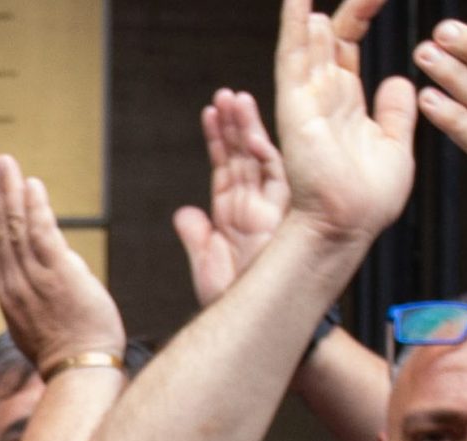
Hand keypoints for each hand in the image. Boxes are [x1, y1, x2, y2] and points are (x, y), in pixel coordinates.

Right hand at [0, 155, 125, 372]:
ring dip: (10, 192)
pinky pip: (41, 234)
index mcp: (10, 296)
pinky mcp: (57, 274)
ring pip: (15, 228)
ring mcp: (33, 279)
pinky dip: (35, 207)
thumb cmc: (69, 353)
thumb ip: (48, 292)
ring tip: (6, 165)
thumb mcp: (45, 322)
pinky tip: (32, 185)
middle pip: (0, 232)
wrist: (78, 370)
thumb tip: (63, 270)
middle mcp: (14, 284)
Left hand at [175, 90, 291, 304]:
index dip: (217, 140)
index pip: (226, 168)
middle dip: (235, 124)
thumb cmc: (235, 300)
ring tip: (236, 99)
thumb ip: (196, 236)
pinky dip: (264, 152)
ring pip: (260, 158)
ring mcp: (270, 208)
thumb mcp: (206, 264)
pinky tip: (253, 131)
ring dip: (248, 128)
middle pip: (244, 155)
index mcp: (235, 216)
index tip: (210, 113)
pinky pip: (276, 176)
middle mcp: (255, 207)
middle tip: (226, 94)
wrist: (255, 320)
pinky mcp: (283, 214)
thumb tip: (183, 214)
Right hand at [275, 0, 416, 247]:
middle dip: (350, 6)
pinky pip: (292, 60)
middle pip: (330, 36)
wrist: (348, 226)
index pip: (347, 46)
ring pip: (308, 41)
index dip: (361, 14)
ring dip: (312, 11)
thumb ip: (396, 112)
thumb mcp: (396, 147)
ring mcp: (306, 100)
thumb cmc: (369, 200)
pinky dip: (293, 28)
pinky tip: (298, 1)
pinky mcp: (295, 107)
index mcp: (346, 103)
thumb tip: (399, 81)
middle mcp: (322, 97)